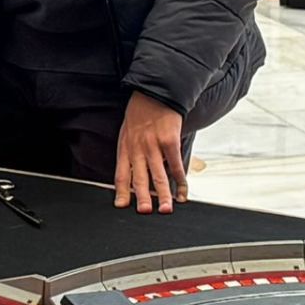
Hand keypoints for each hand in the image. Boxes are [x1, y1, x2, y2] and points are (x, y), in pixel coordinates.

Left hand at [114, 91, 188, 214]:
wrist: (155, 91)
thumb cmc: (141, 111)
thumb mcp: (127, 130)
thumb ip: (130, 150)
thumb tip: (135, 169)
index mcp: (125, 146)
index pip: (121, 173)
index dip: (120, 190)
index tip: (121, 205)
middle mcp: (138, 148)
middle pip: (139, 178)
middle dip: (141, 198)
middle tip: (144, 213)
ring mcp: (154, 145)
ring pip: (158, 175)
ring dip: (163, 195)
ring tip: (166, 209)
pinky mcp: (170, 141)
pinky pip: (176, 165)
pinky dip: (180, 180)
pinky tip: (183, 191)